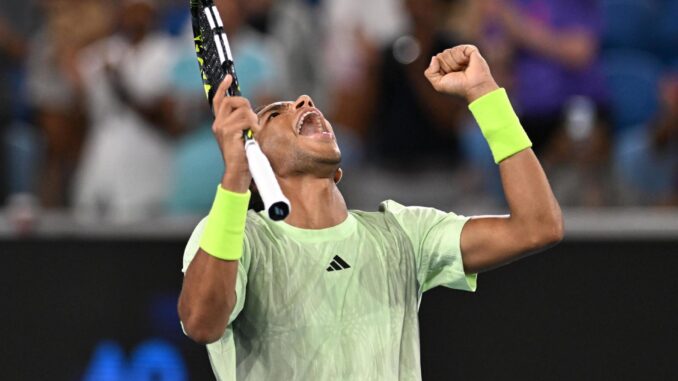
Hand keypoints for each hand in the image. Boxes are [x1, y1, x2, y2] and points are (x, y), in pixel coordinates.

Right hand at [212, 75, 254, 192]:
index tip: (228, 77)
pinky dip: (254, 126)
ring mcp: (222, 127)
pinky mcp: (228, 131)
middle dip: (246, 105)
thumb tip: (248, 110)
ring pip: (243, 110)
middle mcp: (218, 124)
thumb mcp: (242, 135)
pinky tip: (252, 137)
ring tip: (252, 133)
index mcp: (220, 123)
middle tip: (251, 120)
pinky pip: (247, 119)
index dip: (223, 88)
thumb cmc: (243, 156)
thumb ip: (242, 122)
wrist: (237, 172)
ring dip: (253, 120)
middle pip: (233, 101)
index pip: (218, 100)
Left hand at [424, 45, 498, 102]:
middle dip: (447, 65)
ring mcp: (462, 54)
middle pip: (442, 54)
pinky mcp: (470, 50)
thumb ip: (429, 72)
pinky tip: (467, 62)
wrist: (474, 87)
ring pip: (449, 51)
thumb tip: (434, 57)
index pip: (437, 59)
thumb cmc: (458, 87)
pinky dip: (461, 57)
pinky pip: (459, 48)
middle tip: (457, 73)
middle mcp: (454, 59)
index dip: (441, 68)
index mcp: (447, 66)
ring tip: (463, 69)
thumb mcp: (438, 84)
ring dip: (455, 63)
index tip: (450, 76)